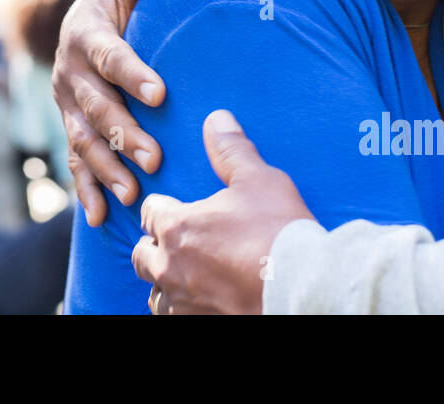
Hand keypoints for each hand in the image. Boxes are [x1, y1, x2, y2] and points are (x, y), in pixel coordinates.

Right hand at [52, 0, 165, 226]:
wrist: (84, 25)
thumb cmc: (118, 6)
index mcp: (86, 35)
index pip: (110, 56)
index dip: (133, 74)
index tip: (160, 93)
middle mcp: (70, 72)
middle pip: (96, 106)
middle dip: (123, 133)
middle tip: (154, 157)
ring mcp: (67, 104)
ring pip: (83, 140)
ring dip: (106, 168)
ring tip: (133, 193)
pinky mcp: (71, 127)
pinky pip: (75, 161)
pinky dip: (86, 189)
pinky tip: (101, 216)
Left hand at [133, 110, 314, 314]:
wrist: (302, 289)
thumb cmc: (279, 232)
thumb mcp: (258, 180)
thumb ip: (232, 150)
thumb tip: (216, 119)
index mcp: (177, 227)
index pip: (148, 211)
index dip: (160, 208)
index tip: (170, 207)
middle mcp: (170, 266)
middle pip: (141, 255)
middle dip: (153, 246)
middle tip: (172, 242)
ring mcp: (182, 301)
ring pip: (155, 293)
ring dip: (164, 282)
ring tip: (183, 274)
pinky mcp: (198, 324)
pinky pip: (174, 317)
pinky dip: (181, 307)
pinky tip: (198, 300)